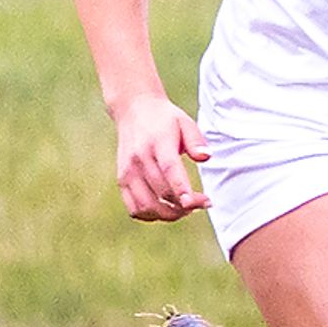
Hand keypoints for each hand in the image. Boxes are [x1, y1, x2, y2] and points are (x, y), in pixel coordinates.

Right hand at [112, 94, 209, 221]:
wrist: (133, 110)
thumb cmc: (166, 120)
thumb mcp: (185, 122)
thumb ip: (196, 141)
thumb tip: (206, 157)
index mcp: (157, 143)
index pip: (169, 170)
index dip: (182, 189)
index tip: (196, 203)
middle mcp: (139, 159)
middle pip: (161, 192)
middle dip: (185, 205)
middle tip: (203, 203)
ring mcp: (128, 172)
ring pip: (146, 205)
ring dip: (169, 215)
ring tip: (186, 210)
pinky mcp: (122, 180)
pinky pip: (134, 208)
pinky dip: (151, 216)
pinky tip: (167, 210)